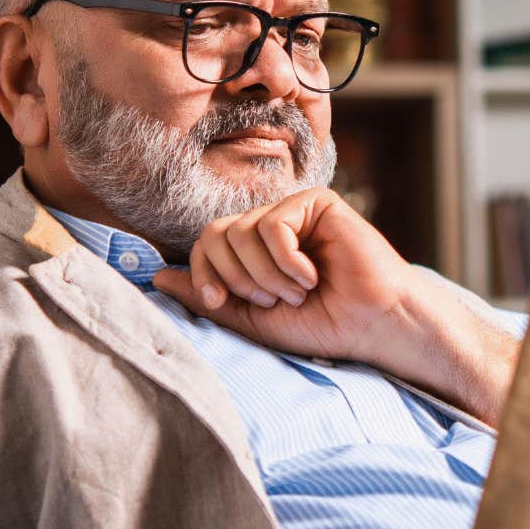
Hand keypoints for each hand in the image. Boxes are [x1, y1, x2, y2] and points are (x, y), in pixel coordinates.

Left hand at [151, 187, 419, 366]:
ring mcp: (292, 212)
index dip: (202, 273)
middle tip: (273, 301)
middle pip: (215, 234)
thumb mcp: (254, 320)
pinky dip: (287, 261)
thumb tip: (156, 277)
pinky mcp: (316, 203)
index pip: (205, 245)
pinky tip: (314, 275)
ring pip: (242, 231)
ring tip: (299, 292)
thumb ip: (209, 298)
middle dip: (237, 277)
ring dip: (266, 275)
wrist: (373, 325)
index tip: (220, 303)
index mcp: (253, 251)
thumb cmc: (323, 325)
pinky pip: (272, 225)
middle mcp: (269, 226)